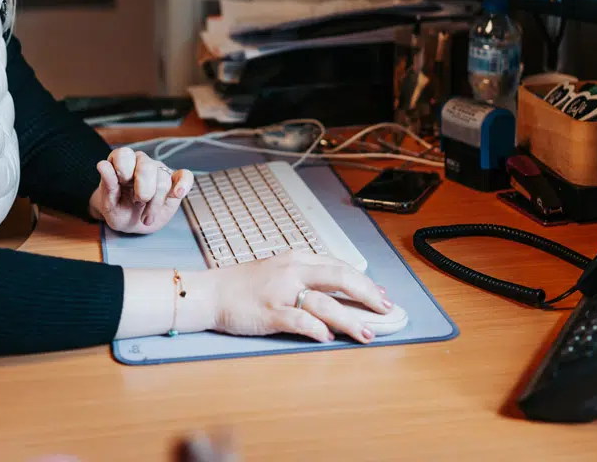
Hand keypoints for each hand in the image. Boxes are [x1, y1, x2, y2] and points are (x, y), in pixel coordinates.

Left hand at [90, 147, 191, 234]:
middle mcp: (140, 163)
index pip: (124, 154)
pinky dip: (184, 184)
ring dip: (155, 203)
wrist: (131, 222)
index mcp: (122, 163)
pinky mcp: (174, 181)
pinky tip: (177, 194)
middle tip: (137, 203)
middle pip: (146, 166)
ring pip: (163, 179)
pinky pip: (185, 176)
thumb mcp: (108, 204)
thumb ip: (107, 186)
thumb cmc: (118, 209)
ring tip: (146, 217)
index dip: (123, 168)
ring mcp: (159, 171)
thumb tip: (102, 164)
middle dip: (143, 189)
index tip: (121, 182)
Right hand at [203, 251, 390, 343]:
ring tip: (366, 334)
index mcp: (297, 259)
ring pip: (324, 303)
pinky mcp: (269, 312)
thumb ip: (307, 280)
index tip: (382, 296)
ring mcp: (280, 292)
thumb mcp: (279, 272)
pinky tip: (328, 337)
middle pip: (339, 278)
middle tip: (386, 310)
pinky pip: (299, 320)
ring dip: (349, 320)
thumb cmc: (244, 285)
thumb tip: (339, 296)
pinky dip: (317, 329)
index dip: (364, 281)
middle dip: (368, 295)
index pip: (339, 267)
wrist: (210, 292)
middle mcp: (292, 271)